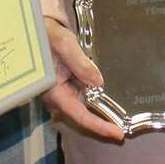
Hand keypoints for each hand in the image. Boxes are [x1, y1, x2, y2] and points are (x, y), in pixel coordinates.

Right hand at [40, 18, 123, 141]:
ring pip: (85, 109)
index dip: (98, 126)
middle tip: (123, 132)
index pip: (78, 114)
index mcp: (54, 91)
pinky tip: (111, 105)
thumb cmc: (50, 35)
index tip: (117, 133)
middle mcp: (58, 97)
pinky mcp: (69, 87)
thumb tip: (98, 82)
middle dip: (102, 124)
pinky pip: (85, 98)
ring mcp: (64, 93)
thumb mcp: (65, 44)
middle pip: (83, 117)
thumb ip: (80, 63)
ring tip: (121, 121)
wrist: (41, 30)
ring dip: (101, 114)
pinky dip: (97, 102)